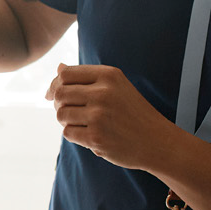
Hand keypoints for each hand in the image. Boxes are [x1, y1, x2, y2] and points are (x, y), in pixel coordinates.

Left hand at [45, 63, 179, 170]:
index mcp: (108, 76)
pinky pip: (67, 133)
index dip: (55, 84)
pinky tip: (90, 135)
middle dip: (58, 104)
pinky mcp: (96, 138)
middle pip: (60, 93)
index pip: (65, 74)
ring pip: (61, 114)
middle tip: (70, 111)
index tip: (53, 95)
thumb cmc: (132, 112)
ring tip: (84, 124)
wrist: (156, 141)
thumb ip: (86, 77)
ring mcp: (99, 116)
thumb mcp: (116, 87)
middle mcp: (103, 93)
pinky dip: (74, 135)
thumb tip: (58, 68)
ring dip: (67, 121)